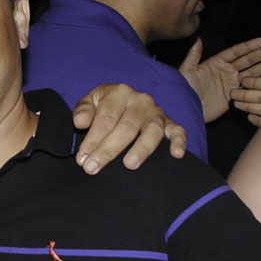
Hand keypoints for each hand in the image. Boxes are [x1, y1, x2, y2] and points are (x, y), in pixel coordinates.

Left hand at [72, 83, 186, 173]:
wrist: (124, 99)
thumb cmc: (105, 105)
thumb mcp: (90, 101)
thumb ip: (83, 110)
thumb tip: (80, 122)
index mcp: (119, 93)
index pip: (106, 119)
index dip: (93, 140)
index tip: (83, 159)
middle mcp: (140, 100)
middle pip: (126, 127)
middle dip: (108, 150)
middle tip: (93, 168)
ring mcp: (156, 112)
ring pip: (152, 130)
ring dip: (141, 149)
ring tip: (129, 165)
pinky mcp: (169, 122)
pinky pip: (178, 130)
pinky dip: (179, 141)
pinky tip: (176, 154)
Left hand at [178, 37, 260, 121]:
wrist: (185, 110)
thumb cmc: (182, 90)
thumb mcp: (186, 72)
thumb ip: (194, 56)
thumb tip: (197, 38)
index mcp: (215, 63)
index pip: (235, 52)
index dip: (248, 46)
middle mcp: (225, 72)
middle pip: (247, 60)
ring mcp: (230, 84)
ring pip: (251, 72)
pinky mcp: (233, 96)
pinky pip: (249, 87)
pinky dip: (260, 81)